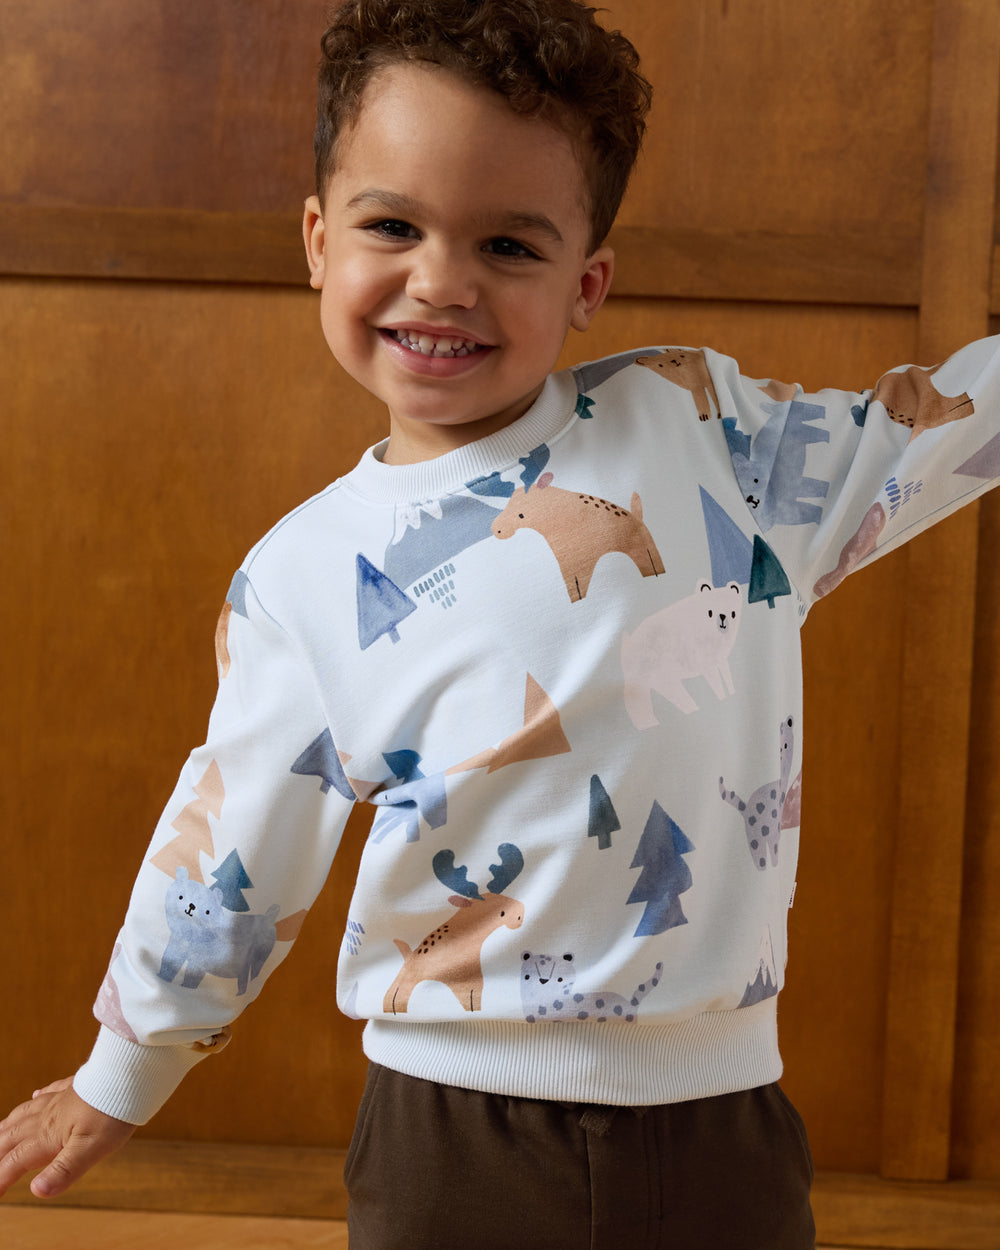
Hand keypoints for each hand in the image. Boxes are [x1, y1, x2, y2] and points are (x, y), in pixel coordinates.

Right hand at [0, 1077, 134, 1199]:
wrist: (129, 1076)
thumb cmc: (112, 1113)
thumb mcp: (90, 1150)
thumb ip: (63, 1171)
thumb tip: (37, 1191)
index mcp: (47, 1135)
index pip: (15, 1161)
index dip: (0, 1178)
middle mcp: (47, 1116)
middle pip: (11, 1136)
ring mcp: (59, 1099)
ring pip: (23, 1113)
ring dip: (7, 1127)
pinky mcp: (73, 1086)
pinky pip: (47, 1092)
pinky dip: (36, 1098)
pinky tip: (35, 1095)